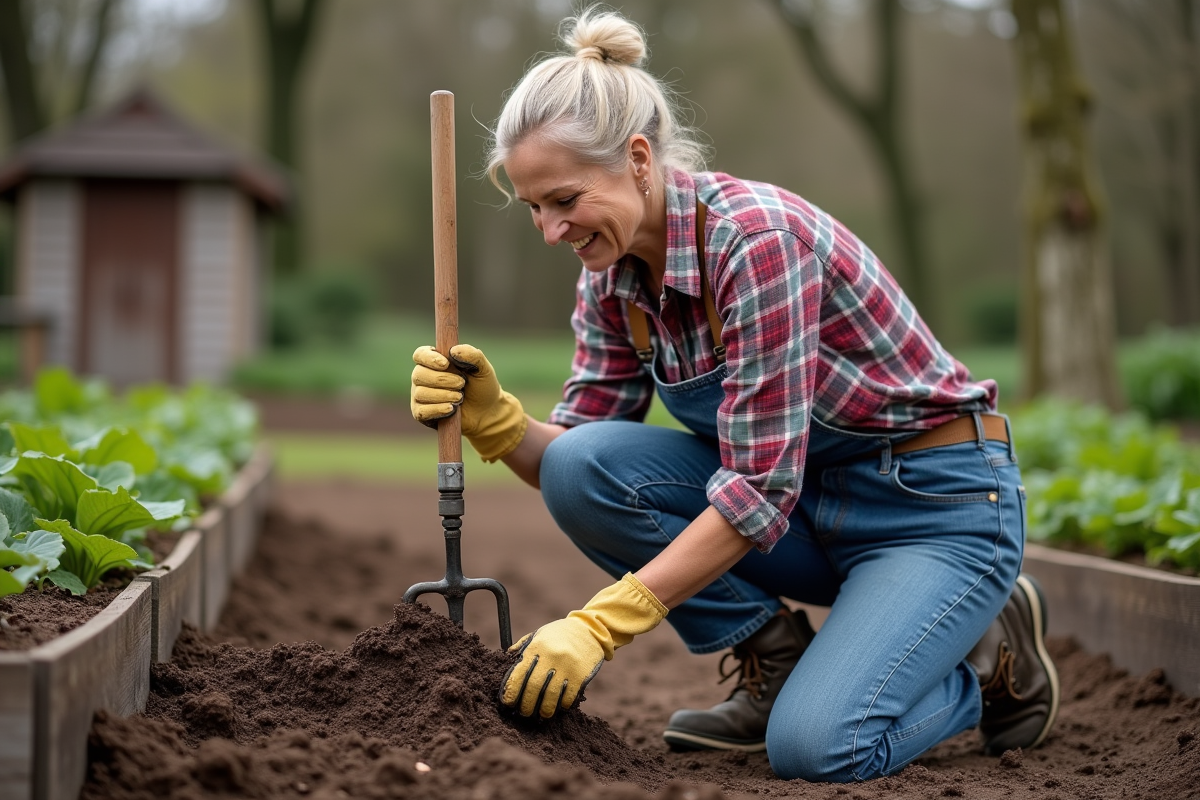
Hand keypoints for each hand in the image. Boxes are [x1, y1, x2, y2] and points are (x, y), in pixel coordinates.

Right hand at [410, 344, 527, 461]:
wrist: (486, 413)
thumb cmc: (482, 387)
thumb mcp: (483, 368)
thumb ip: (472, 355)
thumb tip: (453, 351)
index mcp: (435, 361)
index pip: (420, 355)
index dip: (429, 358)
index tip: (445, 364)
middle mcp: (424, 376)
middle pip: (419, 374)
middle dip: (442, 379)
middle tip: (462, 383)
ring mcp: (420, 395)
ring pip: (420, 393)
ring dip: (443, 395)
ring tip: (460, 397)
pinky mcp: (422, 413)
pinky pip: (421, 411)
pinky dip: (438, 409)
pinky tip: (451, 409)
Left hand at [500, 573, 666, 718]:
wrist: (590, 629)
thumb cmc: (559, 634)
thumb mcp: (539, 634)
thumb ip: (523, 647)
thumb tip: (505, 660)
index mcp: (537, 647)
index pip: (519, 673)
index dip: (511, 691)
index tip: (507, 703)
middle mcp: (550, 656)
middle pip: (533, 687)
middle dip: (526, 705)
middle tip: (523, 713)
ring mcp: (566, 666)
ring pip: (551, 696)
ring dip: (544, 709)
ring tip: (541, 715)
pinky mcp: (580, 675)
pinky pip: (568, 696)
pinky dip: (562, 705)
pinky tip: (559, 707)